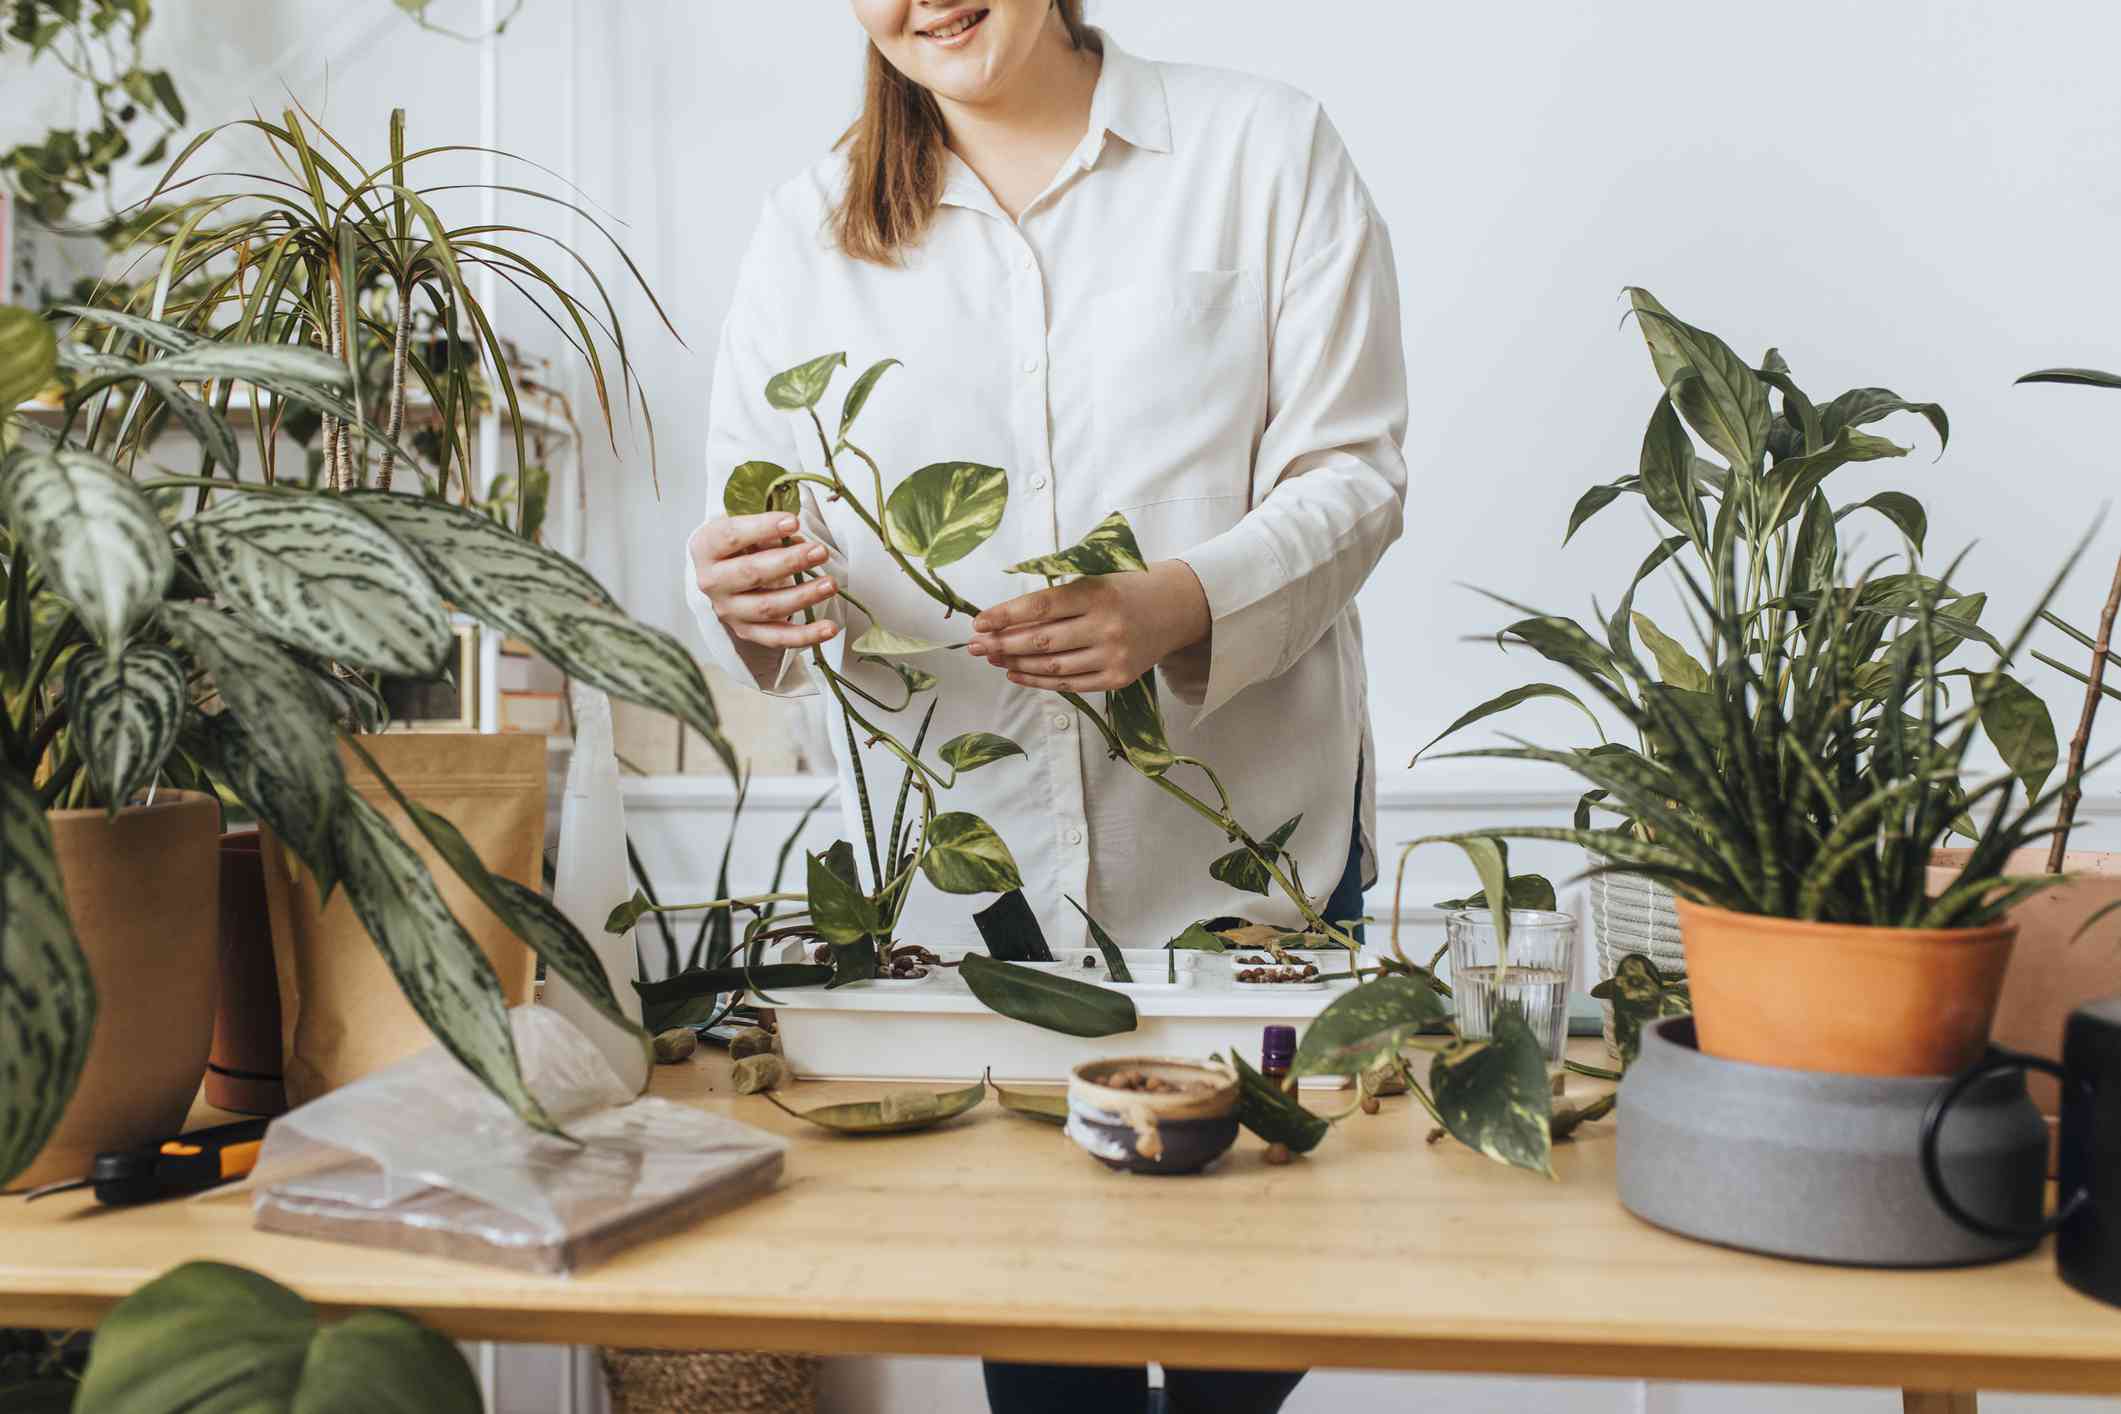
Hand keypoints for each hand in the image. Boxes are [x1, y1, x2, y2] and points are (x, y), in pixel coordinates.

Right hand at [688, 511, 840, 653]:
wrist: (722, 575)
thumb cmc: (739, 546)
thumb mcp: (745, 529)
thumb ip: (768, 531)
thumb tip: (798, 540)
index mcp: (706, 548)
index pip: (731, 536)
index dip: (763, 528)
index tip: (794, 522)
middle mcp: (711, 582)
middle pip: (752, 573)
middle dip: (790, 562)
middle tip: (820, 551)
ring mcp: (728, 610)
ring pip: (768, 607)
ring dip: (803, 596)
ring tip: (830, 584)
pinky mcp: (746, 632)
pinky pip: (777, 638)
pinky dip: (806, 635)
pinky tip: (829, 628)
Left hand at [967, 560, 1210, 691]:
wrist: (1175, 608)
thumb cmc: (1123, 589)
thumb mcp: (1094, 579)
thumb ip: (1055, 597)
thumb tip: (1003, 620)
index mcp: (1097, 592)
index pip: (1040, 606)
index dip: (1006, 615)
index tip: (979, 621)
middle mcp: (1106, 625)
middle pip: (1042, 640)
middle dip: (1002, 644)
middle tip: (975, 646)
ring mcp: (1114, 655)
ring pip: (1052, 666)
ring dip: (1015, 665)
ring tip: (992, 659)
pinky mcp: (1118, 678)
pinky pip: (1070, 684)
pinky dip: (1038, 681)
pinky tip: (1016, 675)